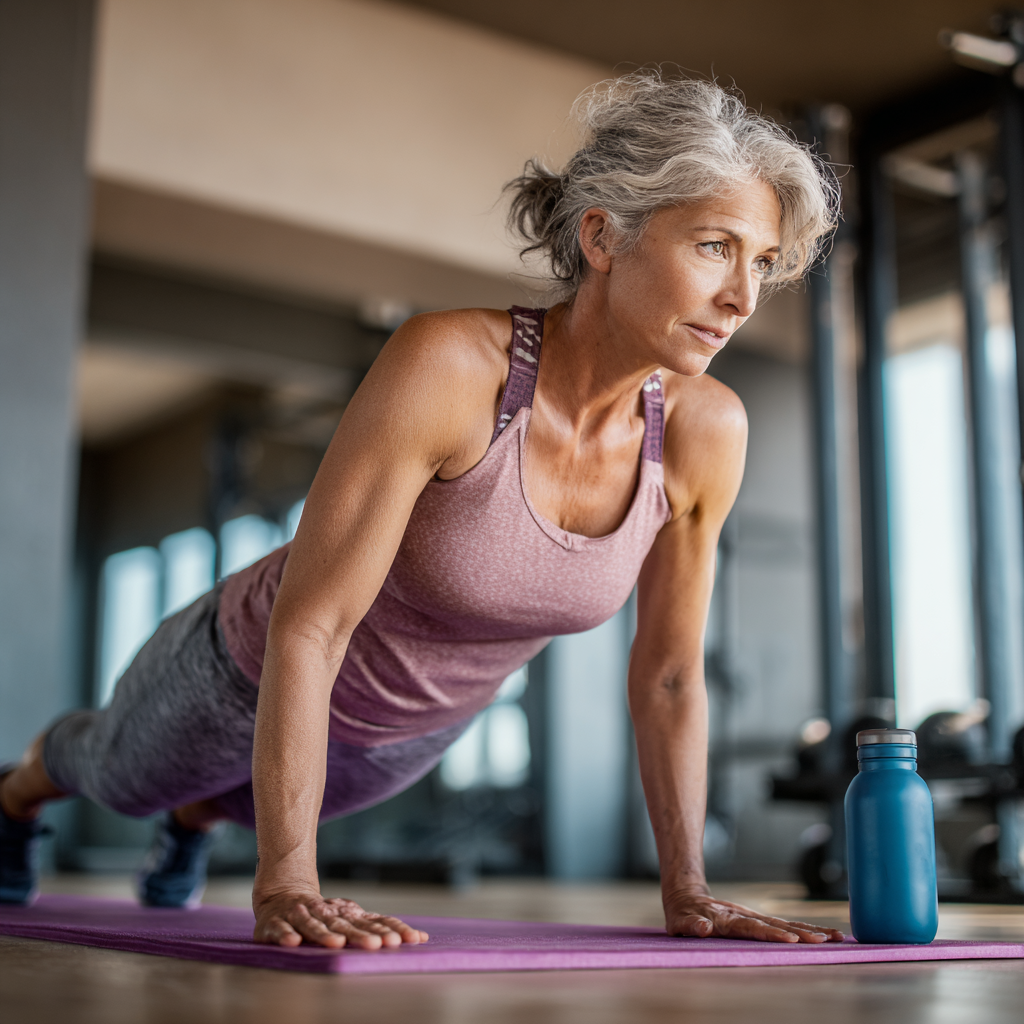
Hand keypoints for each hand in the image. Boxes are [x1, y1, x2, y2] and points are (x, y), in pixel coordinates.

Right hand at [253, 886, 428, 948]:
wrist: (282, 894)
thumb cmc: (325, 914)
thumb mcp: (352, 920)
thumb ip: (381, 929)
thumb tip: (423, 937)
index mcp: (347, 913)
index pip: (373, 921)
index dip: (391, 929)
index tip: (409, 940)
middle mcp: (326, 912)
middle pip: (346, 924)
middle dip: (362, 935)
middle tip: (379, 945)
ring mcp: (300, 915)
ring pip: (314, 925)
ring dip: (324, 935)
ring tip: (337, 944)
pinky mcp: (274, 923)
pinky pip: (280, 929)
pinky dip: (285, 935)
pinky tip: (293, 942)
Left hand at [664, 888, 844, 943]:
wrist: (687, 895)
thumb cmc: (683, 914)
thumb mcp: (680, 921)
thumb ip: (691, 924)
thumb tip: (704, 927)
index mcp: (727, 920)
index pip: (752, 928)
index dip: (771, 933)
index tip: (792, 938)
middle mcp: (745, 916)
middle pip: (776, 924)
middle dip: (802, 931)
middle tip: (826, 939)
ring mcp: (753, 916)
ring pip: (786, 922)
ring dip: (811, 929)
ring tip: (836, 936)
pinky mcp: (759, 920)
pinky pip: (784, 924)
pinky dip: (806, 928)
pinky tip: (826, 935)